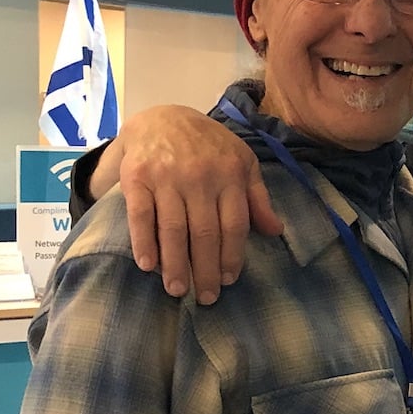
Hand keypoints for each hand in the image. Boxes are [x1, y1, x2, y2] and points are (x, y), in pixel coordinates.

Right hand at [100, 105, 282, 302]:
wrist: (161, 116)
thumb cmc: (208, 146)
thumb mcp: (241, 162)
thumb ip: (257, 197)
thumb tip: (275, 230)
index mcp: (230, 174)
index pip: (234, 224)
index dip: (231, 256)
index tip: (229, 280)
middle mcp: (200, 176)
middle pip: (204, 232)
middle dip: (205, 269)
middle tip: (206, 297)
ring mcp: (167, 176)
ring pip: (173, 228)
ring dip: (176, 263)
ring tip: (178, 290)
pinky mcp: (137, 176)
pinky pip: (141, 215)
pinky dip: (143, 242)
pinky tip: (148, 265)